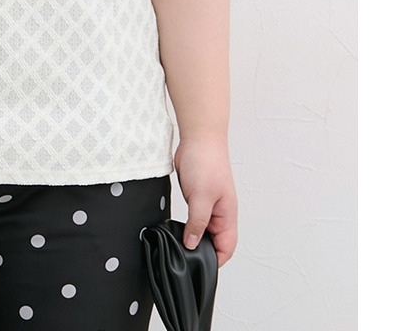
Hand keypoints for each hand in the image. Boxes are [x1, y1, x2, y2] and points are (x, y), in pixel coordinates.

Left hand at [173, 136, 237, 266]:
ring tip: (178, 241)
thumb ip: (197, 223)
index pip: (226, 247)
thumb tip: (192, 245)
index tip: (197, 265)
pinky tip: (176, 225)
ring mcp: (209, 204)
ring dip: (193, 235)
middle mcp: (220, 212)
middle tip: (183, 254)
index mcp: (227, 215)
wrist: (199, 138)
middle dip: (201, 249)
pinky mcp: (197, 196)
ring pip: (203, 229)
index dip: (215, 259)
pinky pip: (195, 216)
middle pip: (214, 241)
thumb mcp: (201, 198)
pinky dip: (187, 223)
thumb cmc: (206, 163)